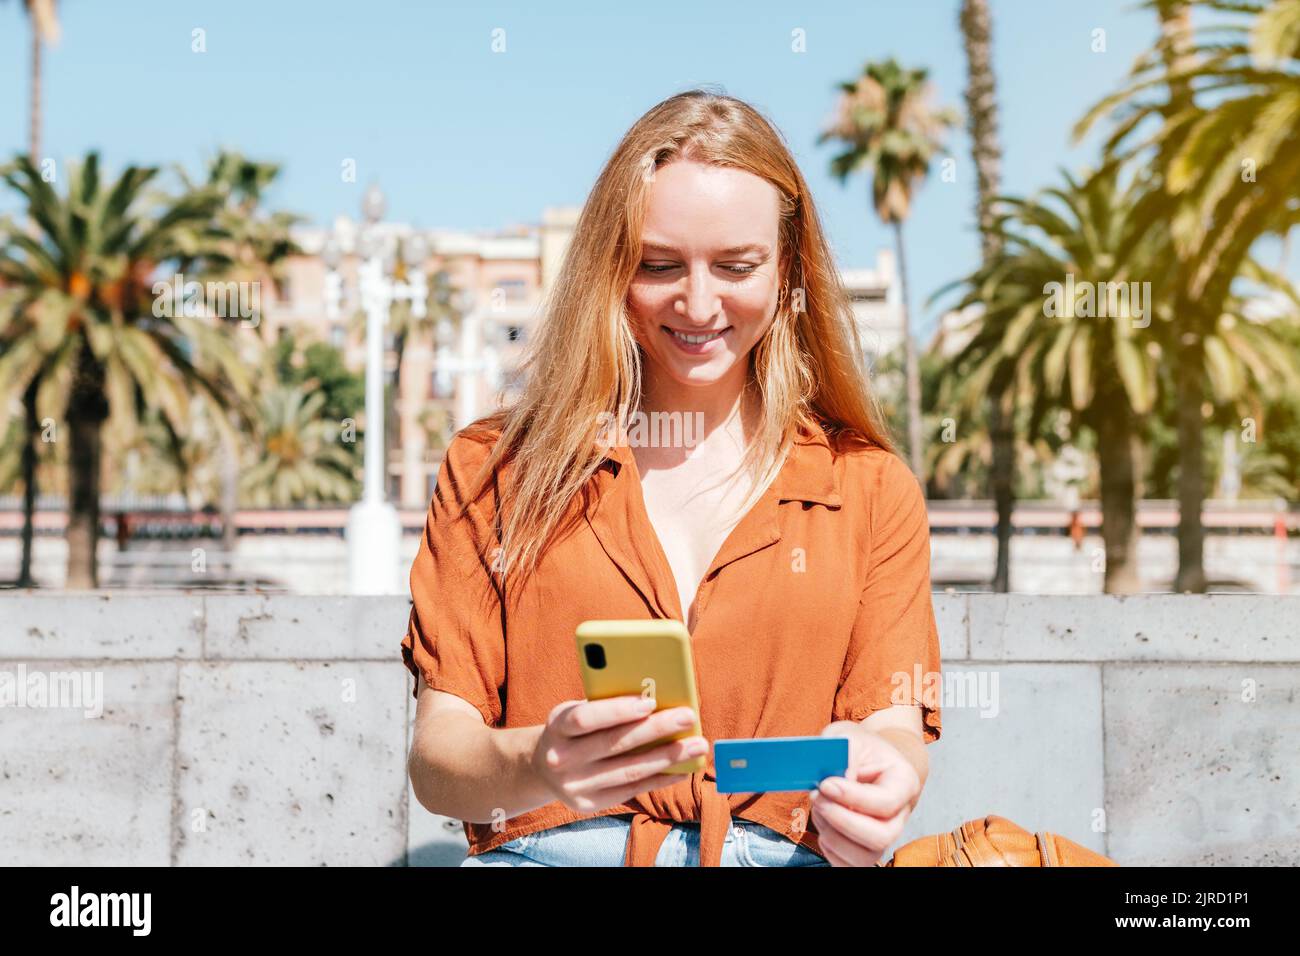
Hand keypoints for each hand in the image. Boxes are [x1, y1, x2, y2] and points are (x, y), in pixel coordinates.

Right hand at [530, 696, 706, 812]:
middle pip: (614, 744)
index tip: (650, 701)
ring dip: (667, 757)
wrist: (542, 768)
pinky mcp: (589, 804)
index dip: (617, 710)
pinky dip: (660, 778)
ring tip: (697, 745)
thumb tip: (657, 696)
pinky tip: (683, 768)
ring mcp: (574, 785)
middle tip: (688, 717)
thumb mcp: (576, 710)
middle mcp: (561, 759)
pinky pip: (631, 790)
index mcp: (557, 727)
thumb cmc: (573, 728)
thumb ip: (605, 704)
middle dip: (656, 729)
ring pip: (628, 770)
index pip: (586, 718)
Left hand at [809, 720, 919, 866]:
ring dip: (832, 835)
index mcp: (904, 782)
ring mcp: (885, 835)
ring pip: (864, 856)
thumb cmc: (859, 748)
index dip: (853, 797)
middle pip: (880, 837)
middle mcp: (900, 815)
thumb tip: (836, 781)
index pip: (885, 802)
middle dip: (841, 820)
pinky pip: (849, 865)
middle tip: (817, 797)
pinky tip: (824, 825)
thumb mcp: (850, 735)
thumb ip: (845, 752)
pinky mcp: (866, 849)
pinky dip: (830, 850)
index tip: (826, 784)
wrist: (866, 760)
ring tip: (819, 808)